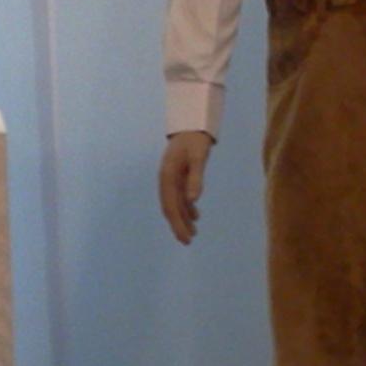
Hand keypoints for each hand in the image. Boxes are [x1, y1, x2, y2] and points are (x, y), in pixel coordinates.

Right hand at [158, 131, 215, 245]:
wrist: (191, 124)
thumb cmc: (196, 139)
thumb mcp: (199, 157)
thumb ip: (196, 178)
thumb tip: (193, 201)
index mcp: (168, 177)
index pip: (171, 206)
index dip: (177, 224)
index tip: (186, 238)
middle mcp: (166, 180)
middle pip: (170, 208)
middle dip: (178, 225)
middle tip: (188, 241)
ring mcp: (170, 178)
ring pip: (174, 204)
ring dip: (182, 218)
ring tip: (193, 233)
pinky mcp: (177, 176)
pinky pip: (179, 197)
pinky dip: (186, 208)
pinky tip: (195, 216)